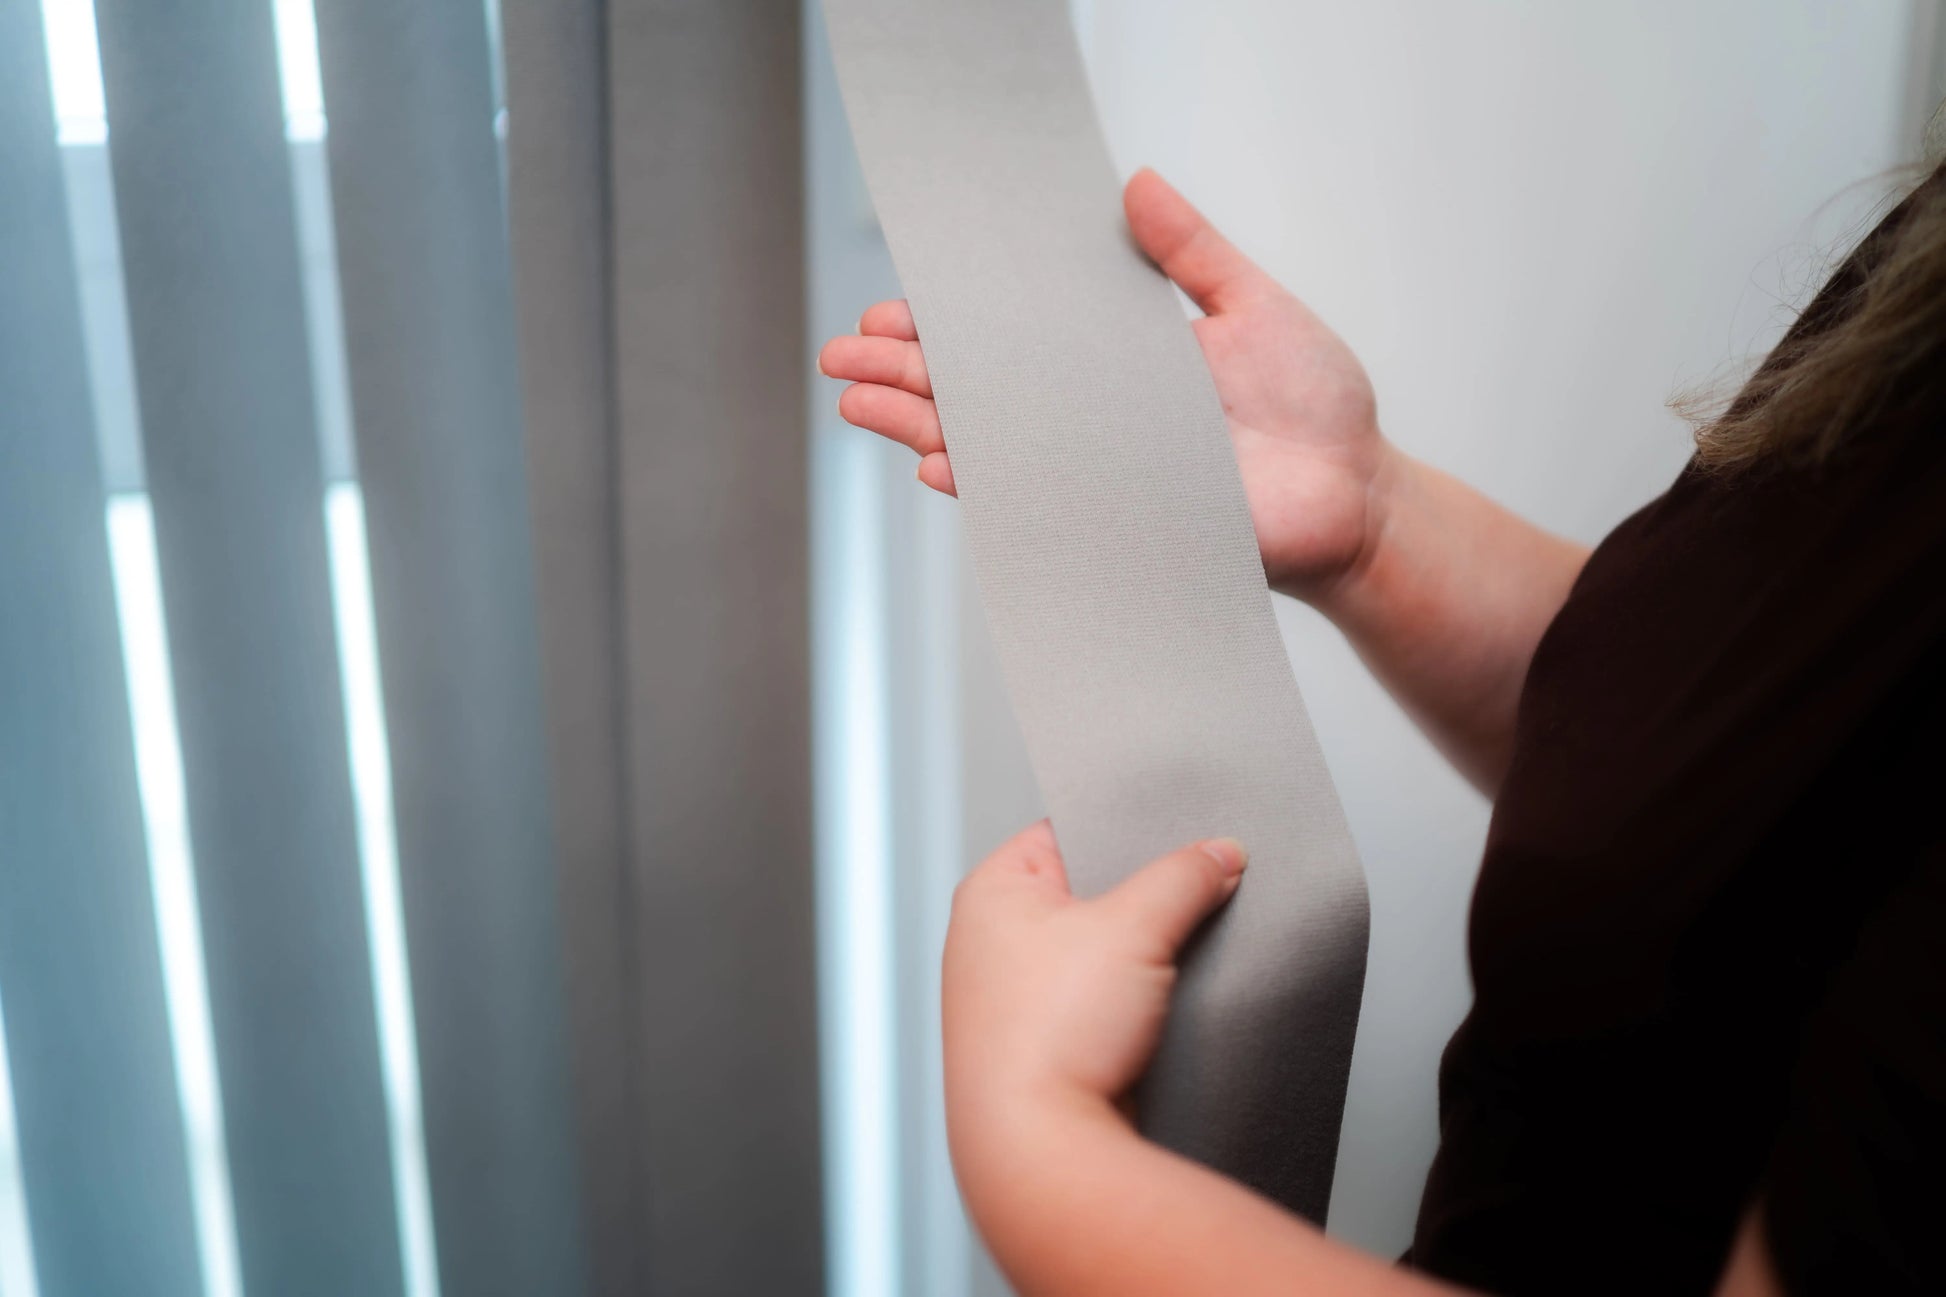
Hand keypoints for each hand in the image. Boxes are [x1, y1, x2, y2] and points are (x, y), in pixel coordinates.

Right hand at [818, 167, 1391, 598]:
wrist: (1361, 495)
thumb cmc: (1319, 408)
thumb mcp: (1252, 307)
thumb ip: (1190, 253)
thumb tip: (1135, 184)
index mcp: (1114, 365)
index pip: (1010, 340)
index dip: (947, 327)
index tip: (893, 309)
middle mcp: (1093, 423)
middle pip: (979, 397)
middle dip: (903, 379)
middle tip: (841, 359)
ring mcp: (1099, 477)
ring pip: (992, 451)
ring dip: (920, 428)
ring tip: (858, 407)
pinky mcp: (1121, 524)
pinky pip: (1038, 508)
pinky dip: (987, 488)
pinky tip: (937, 467)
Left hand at [942, 821, 1246, 1144]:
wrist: (1042, 1149)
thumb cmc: (1049, 1038)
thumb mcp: (1134, 927)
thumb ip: (1183, 876)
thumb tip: (1219, 853)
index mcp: (992, 891)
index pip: (1067, 829)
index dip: (1125, 824)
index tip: (1180, 824)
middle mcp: (992, 940)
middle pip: (1089, 889)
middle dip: (1144, 890)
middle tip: (1198, 881)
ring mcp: (1018, 995)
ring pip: (1102, 948)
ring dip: (1145, 948)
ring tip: (1187, 940)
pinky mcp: (1048, 1043)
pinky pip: (1104, 998)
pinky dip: (1138, 995)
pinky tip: (1173, 994)